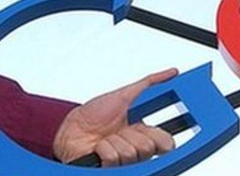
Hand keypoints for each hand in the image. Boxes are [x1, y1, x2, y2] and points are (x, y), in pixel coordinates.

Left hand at [52, 68, 177, 165]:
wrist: (69, 129)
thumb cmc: (93, 115)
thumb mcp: (125, 94)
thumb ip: (149, 84)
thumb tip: (171, 73)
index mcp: (143, 133)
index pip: (166, 141)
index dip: (160, 136)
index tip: (149, 128)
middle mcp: (136, 150)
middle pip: (149, 147)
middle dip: (134, 134)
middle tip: (123, 129)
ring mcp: (124, 162)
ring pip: (132, 152)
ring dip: (115, 140)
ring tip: (106, 136)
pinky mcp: (110, 169)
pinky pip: (115, 158)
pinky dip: (104, 148)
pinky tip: (99, 146)